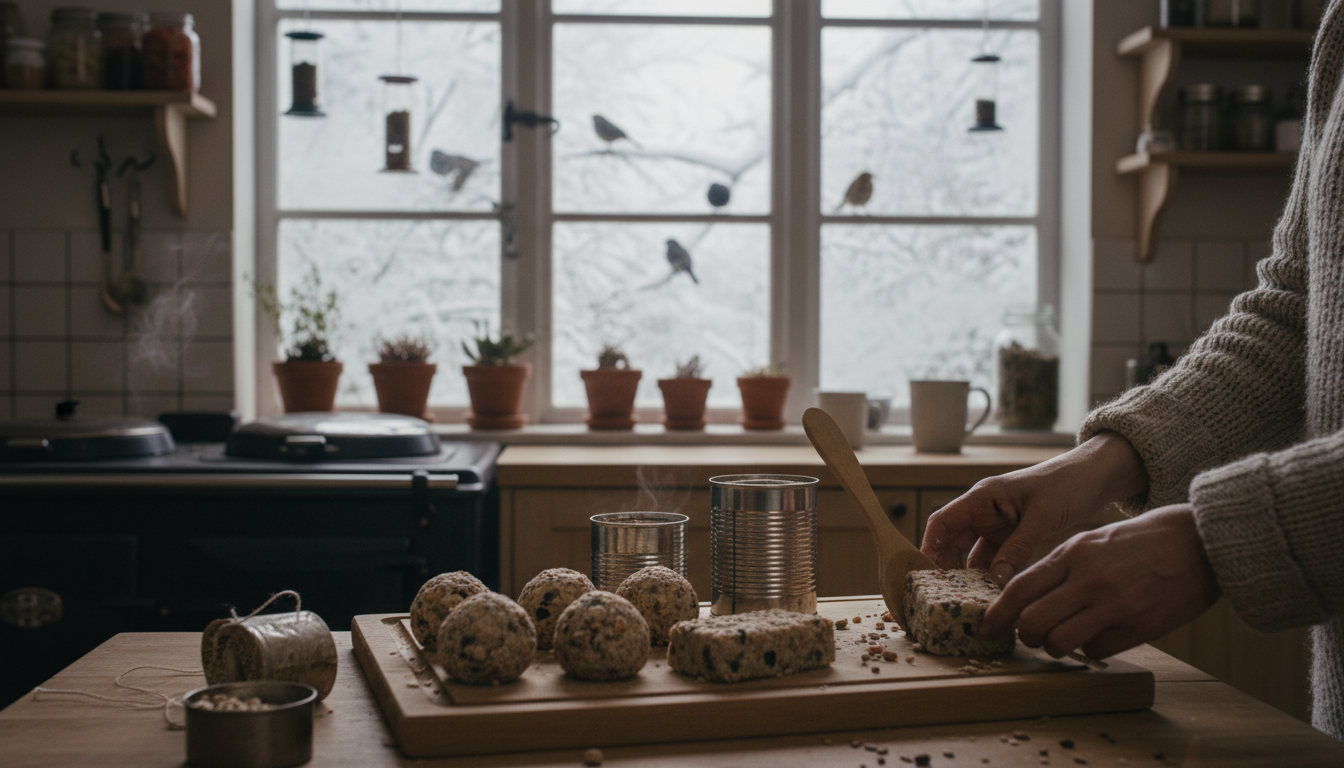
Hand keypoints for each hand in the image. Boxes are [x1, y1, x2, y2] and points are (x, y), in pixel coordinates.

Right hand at [921, 431, 1147, 585]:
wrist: (1096, 477)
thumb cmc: (1068, 484)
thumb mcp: (1042, 517)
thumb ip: (1018, 548)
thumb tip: (996, 582)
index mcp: (982, 498)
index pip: (942, 522)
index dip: (929, 547)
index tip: (925, 576)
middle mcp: (984, 512)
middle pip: (952, 542)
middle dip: (947, 569)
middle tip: (947, 598)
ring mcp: (998, 526)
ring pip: (973, 555)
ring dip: (971, 577)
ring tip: (969, 602)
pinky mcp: (1013, 537)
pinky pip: (995, 560)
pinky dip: (992, 577)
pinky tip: (993, 596)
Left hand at [979, 504, 1221, 658]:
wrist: (1199, 542)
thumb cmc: (1142, 541)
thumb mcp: (1093, 541)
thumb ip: (1062, 567)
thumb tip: (1030, 599)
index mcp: (1073, 554)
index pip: (1019, 589)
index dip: (997, 613)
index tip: (986, 628)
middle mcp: (1089, 580)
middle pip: (1032, 622)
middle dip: (1023, 636)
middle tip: (1029, 637)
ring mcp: (1114, 606)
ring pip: (1059, 642)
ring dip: (1054, 647)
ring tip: (1063, 639)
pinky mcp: (1139, 627)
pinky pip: (1096, 650)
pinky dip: (1090, 648)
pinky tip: (1099, 635)